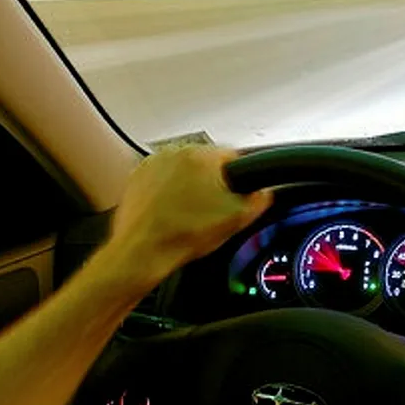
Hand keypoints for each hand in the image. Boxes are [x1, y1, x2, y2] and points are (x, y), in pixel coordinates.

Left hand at [106, 145, 271, 285]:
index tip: (233, 195)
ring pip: (184, 169)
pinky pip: (162, 177)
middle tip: (211, 209)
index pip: (235, 156)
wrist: (143, 252)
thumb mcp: (236, 220)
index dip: (239, 180)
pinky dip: (167, 190)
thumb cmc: (181, 236)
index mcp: (202, 155)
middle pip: (207, 162)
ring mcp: (154, 163)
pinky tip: (171, 212)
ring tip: (188, 212)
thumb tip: (265, 193)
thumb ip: (259, 200)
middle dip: (212, 182)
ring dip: (189, 185)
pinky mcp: (138, 175)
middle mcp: (176, 152)